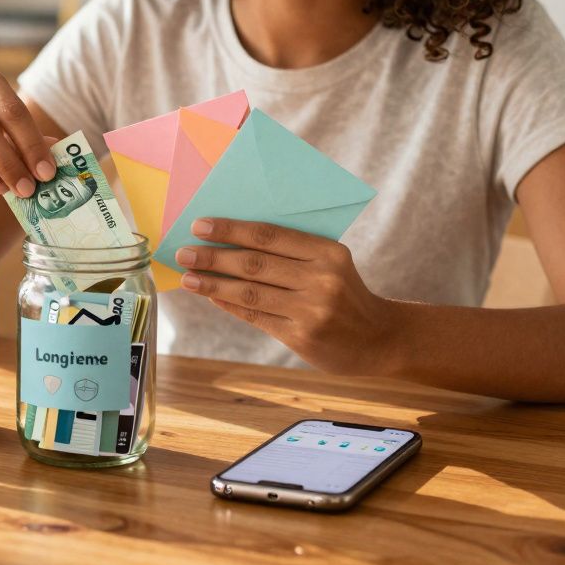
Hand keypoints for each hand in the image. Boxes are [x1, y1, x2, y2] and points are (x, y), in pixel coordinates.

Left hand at [175, 218, 396, 374]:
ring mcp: (311, 310)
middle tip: (184, 253)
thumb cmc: (346, 293)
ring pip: (251, 293)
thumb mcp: (331, 264)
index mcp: (328, 252)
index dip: (231, 230)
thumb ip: (292, 253)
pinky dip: (231, 305)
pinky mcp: (302, 337)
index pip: (269, 235)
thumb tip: (232, 242)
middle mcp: (321, 279)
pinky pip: (257, 317)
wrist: (381, 338)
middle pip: (255, 264)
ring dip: (214, 284)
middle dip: (213, 257)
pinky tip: (212, 297)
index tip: (200, 226)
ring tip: (189, 278)